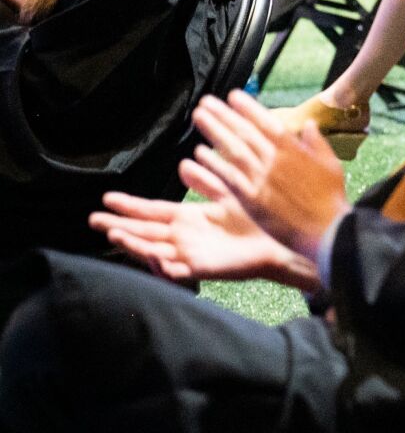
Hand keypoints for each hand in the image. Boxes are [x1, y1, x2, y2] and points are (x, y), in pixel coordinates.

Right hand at [90, 159, 320, 290]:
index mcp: (191, 218)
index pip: (153, 211)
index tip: (107, 197)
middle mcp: (186, 238)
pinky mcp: (203, 269)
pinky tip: (148, 255)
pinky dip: (160, 264)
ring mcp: (191, 255)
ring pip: (154, 250)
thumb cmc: (259, 219)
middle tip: (93, 219)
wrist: (284, 240)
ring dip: (133, 243)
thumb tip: (186, 162)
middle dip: (119, 225)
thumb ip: (207, 180)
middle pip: (145, 231)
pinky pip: (175, 270)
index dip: (130, 205)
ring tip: (113, 233)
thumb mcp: (228, 194)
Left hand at [192, 92, 350, 260]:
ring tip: (199, 117)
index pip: (267, 122)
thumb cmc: (331, 199)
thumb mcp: (331, 165)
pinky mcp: (251, 199)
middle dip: (224, 114)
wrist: (324, 231)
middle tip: (206, 101)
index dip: (248, 108)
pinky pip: (228, 177)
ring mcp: (261, 179)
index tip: (233, 95)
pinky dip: (214, 163)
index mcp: (294, 150)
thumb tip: (308, 124)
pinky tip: (200, 153)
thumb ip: (317, 143)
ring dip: (214, 131)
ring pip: (232, 150)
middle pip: (244, 132)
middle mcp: (274, 161)